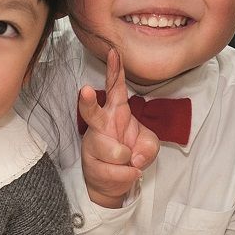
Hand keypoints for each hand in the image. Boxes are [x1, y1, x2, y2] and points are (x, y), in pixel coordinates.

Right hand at [75, 48, 158, 208]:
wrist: (115, 182)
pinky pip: (116, 171)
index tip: (114, 52)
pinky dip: (127, 176)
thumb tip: (133, 159)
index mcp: (116, 112)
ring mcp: (93, 144)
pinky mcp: (90, 164)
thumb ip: (149, 147)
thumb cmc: (131, 154)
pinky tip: (123, 173)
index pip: (116, 87)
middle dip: (88, 102)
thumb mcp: (149, 146)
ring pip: (114, 152)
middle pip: (91, 111)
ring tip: (127, 162)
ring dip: (128, 161)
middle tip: (85, 90)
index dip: (115, 70)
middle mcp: (101, 124)